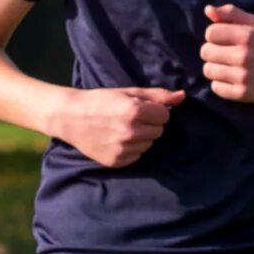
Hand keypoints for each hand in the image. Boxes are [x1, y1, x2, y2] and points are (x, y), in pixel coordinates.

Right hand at [53, 85, 186, 166]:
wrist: (70, 117)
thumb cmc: (101, 100)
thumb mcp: (128, 92)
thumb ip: (157, 96)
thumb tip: (182, 96)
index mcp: (134, 111)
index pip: (164, 116)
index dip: (155, 111)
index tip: (141, 108)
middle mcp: (130, 132)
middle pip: (159, 131)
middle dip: (149, 124)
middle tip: (130, 118)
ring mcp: (122, 149)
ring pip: (149, 144)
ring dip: (141, 137)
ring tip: (122, 129)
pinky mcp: (116, 161)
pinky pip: (137, 155)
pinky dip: (131, 148)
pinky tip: (116, 139)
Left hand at [200, 4, 253, 103]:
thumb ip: (231, 13)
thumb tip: (208, 9)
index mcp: (247, 36)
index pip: (210, 33)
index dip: (216, 35)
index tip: (226, 40)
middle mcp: (245, 56)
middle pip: (206, 52)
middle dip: (213, 51)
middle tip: (228, 54)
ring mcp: (243, 76)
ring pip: (208, 70)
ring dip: (216, 68)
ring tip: (230, 67)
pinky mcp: (242, 94)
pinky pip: (215, 87)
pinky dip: (221, 84)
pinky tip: (234, 79)